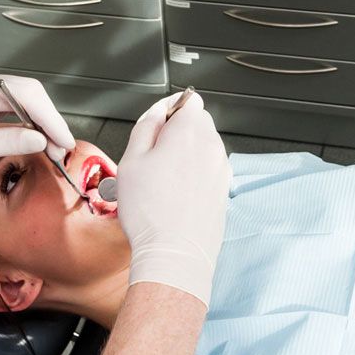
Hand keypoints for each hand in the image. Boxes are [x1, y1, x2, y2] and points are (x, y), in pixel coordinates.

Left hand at [0, 69, 74, 181]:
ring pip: (19, 99)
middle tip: (60, 147)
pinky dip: (22, 122)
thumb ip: (4, 142)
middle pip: (27, 92)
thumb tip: (39, 139)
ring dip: (37, 121)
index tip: (63, 141)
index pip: (27, 94)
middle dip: (47, 119)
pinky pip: (7, 106)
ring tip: (50, 146)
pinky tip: (30, 138)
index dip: (50, 119)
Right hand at [114, 92, 229, 306]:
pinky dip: (194, 174)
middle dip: (178, 131)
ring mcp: (222, 169)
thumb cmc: (150, 213)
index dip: (169, 108)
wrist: (175, 254)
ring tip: (162, 180)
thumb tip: (156, 113)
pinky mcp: (224, 190)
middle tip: (153, 155)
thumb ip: (146, 126)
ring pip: (204, 147)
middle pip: (198, 122)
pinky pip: (208, 170)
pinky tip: (175, 194)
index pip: (188, 100)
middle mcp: (212, 146)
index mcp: (190, 132)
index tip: (156, 124)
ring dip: (186, 154)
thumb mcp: (131, 161)